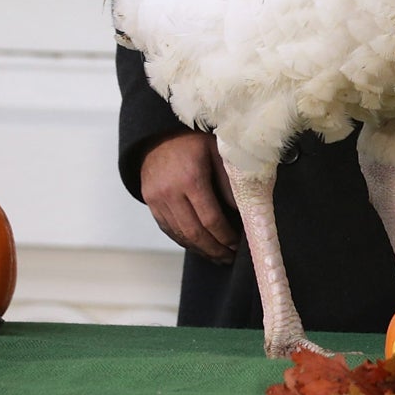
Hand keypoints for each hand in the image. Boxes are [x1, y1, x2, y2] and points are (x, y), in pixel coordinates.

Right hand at [139, 131, 238, 262]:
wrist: (159, 136)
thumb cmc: (195, 142)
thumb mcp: (218, 154)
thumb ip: (230, 183)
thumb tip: (243, 212)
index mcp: (191, 179)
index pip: (210, 219)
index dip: (226, 236)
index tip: (239, 244)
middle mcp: (170, 193)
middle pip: (194, 233)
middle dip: (215, 249)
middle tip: (231, 257)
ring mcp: (157, 201)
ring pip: (180, 235)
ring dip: (201, 250)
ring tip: (219, 256)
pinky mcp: (151, 205)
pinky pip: (170, 230)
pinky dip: (186, 241)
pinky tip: (201, 246)